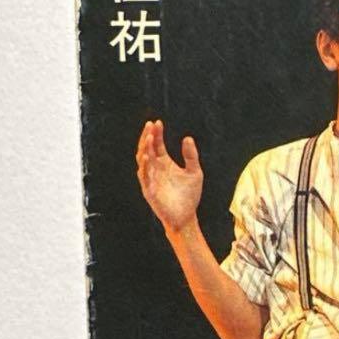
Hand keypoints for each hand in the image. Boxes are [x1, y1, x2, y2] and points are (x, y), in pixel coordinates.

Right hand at [136, 119, 202, 234]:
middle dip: (148, 137)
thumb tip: (188, 137)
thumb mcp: (195, 172)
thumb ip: (191, 156)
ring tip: (149, 138)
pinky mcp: (149, 190)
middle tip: (150, 125)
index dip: (157, 133)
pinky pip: (144, 176)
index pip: (157, 145)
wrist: (186, 216)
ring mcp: (151, 179)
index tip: (158, 122)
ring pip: (143, 161)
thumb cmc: (189, 195)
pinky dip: (144, 166)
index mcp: (164, 163)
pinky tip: (147, 156)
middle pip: (147, 149)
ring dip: (144, 149)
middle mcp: (155, 169)